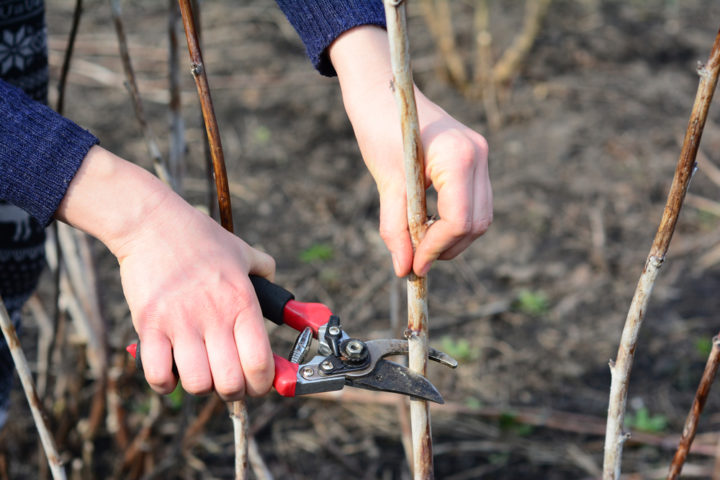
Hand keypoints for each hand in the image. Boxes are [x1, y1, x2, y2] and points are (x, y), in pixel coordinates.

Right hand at [57, 147, 275, 399]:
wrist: (152, 222)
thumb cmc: (199, 237)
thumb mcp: (241, 250)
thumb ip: (263, 269)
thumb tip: (276, 283)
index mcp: (242, 302)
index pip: (260, 363)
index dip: (263, 384)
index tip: (258, 383)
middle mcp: (214, 316)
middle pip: (230, 383)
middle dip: (233, 391)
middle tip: (228, 381)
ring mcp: (180, 323)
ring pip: (197, 384)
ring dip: (200, 386)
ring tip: (199, 371)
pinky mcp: (148, 325)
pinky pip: (158, 375)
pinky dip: (165, 383)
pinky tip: (170, 371)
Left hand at [330, 27, 492, 276]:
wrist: (385, 91)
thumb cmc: (381, 128)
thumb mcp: (387, 183)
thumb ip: (396, 228)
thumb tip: (403, 269)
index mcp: (459, 157)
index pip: (460, 220)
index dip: (436, 249)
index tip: (413, 265)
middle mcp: (479, 155)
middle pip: (476, 223)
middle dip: (447, 248)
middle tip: (415, 261)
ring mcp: (481, 156)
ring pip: (480, 216)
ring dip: (452, 238)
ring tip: (419, 244)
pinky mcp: (475, 159)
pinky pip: (474, 202)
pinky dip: (454, 221)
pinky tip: (428, 225)